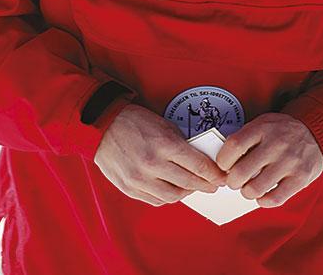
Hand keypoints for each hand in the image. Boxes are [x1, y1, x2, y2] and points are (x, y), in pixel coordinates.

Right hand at [94, 104, 225, 205]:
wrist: (100, 126)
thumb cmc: (132, 121)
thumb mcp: (161, 123)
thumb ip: (180, 142)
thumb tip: (199, 159)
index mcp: (164, 144)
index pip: (199, 166)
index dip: (214, 174)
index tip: (222, 177)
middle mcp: (153, 164)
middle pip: (189, 182)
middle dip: (205, 185)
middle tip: (212, 185)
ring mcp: (140, 179)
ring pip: (174, 196)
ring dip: (187, 193)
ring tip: (192, 187)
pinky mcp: (130, 188)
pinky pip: (156, 200)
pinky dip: (168, 197)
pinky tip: (172, 190)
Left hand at [215, 113, 322, 207]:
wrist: (314, 132)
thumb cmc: (281, 131)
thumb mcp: (262, 124)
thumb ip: (245, 138)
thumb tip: (224, 160)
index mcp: (262, 128)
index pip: (234, 146)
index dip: (223, 160)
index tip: (223, 165)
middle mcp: (275, 144)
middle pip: (242, 171)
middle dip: (232, 181)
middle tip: (234, 180)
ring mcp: (289, 162)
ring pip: (256, 188)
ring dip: (247, 192)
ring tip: (248, 188)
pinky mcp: (300, 178)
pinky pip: (276, 198)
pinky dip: (264, 201)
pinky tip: (262, 195)